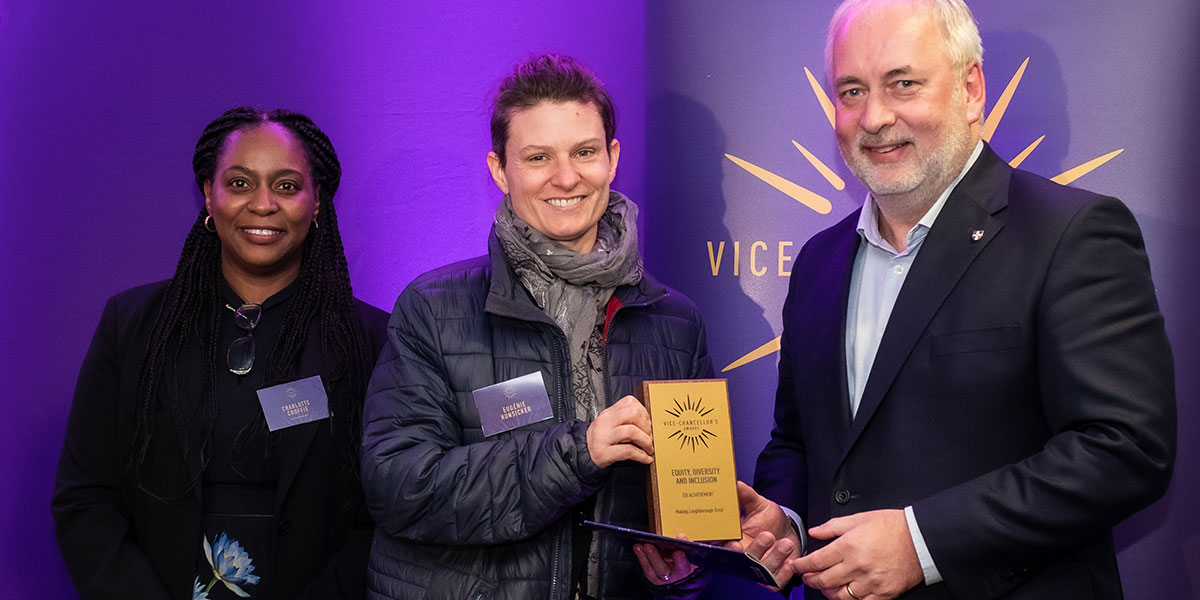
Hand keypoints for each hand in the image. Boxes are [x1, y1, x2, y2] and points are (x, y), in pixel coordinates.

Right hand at [586, 395, 653, 467]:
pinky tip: (645, 458)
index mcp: (608, 413)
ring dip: (646, 442)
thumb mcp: (610, 425)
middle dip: (646, 426)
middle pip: (633, 414)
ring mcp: (603, 437)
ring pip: (631, 431)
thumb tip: (649, 423)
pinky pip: (628, 451)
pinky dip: (641, 456)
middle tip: (649, 437)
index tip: (648, 424)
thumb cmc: (601, 441)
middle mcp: (605, 422)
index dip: (644, 413)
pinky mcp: (603, 453)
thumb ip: (625, 420)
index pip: (630, 402)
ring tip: (648, 449)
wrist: (583, 455)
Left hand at [633, 536, 696, 585]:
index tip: (678, 552)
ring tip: (638, 545)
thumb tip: (680, 538)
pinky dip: (641, 556)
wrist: (680, 567)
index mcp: (686, 569)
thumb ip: (685, 543)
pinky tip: (637, 546)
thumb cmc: (685, 555)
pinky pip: (645, 568)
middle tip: (648, 545)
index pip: (683, 566)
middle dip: (655, 556)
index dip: (680, 560)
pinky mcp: (653, 576)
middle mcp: (674, 576)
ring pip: (651, 570)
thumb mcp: (689, 548)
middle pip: (663, 569)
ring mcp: (662, 578)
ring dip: (644, 556)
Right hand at [724, 481, 801, 589]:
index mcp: (734, 541)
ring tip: (786, 543)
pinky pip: (775, 582)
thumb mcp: (758, 504)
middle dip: (756, 550)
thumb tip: (735, 483)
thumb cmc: (769, 519)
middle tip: (768, 535)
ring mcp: (758, 569)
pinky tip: (791, 561)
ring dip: (774, 558)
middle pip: (744, 561)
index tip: (736, 542)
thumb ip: (745, 495)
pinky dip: (784, 572)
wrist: (788, 530)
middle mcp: (744, 557)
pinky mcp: (772, 579)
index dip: (729, 548)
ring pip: (761, 571)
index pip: (725, 548)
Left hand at [789, 509, 921, 598]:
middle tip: (807, 577)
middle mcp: (857, 566)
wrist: (921, 538)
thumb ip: (832, 526)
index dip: (802, 565)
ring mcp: (870, 582)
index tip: (797, 566)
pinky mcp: (883, 593)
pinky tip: (845, 595)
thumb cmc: (892, 526)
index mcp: (849, 546)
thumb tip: (814, 532)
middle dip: (811, 580)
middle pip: (824, 580)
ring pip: (840, 596)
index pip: (817, 561)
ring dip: (827, 593)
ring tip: (824, 587)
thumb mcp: (859, 518)